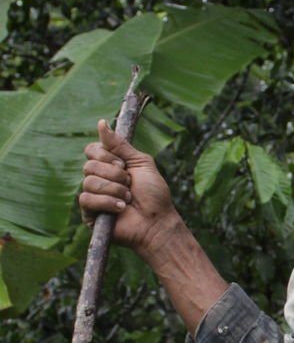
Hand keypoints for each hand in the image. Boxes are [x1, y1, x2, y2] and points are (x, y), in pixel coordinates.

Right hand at [79, 120, 176, 254]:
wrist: (158, 220)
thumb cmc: (153, 193)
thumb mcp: (140, 162)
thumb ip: (120, 145)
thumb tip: (100, 122)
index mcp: (109, 165)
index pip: (91, 150)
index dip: (106, 155)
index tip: (123, 164)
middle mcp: (99, 179)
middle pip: (89, 164)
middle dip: (114, 174)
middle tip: (129, 183)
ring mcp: (93, 196)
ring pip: (88, 181)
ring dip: (114, 189)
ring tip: (128, 198)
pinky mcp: (89, 214)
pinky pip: (86, 199)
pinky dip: (107, 202)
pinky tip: (121, 209)